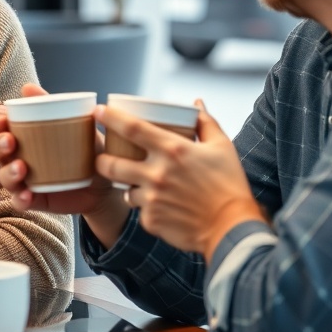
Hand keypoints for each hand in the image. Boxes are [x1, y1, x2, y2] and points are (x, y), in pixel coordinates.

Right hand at [0, 84, 130, 249]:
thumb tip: (27, 87)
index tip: (2, 120)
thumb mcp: (74, 123)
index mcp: (25, 136)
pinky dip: (21, 199)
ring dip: (7, 173)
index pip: (2, 129)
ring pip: (4, 178)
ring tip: (21, 169)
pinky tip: (27, 195)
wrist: (107, 179)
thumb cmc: (87, 146)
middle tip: (9, 142)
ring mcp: (26, 180)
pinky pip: (21, 201)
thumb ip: (51, 105)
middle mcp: (20, 157)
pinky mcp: (35, 199)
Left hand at [95, 100, 267, 260]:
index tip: (99, 110)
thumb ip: (206, 122)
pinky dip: (147, 207)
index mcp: (172, 150)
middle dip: (101, 159)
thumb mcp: (221, 147)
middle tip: (103, 157)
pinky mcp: (151, 220)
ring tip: (142, 185)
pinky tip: (163, 206)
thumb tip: (196, 103)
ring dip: (130, 186)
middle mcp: (157, 173)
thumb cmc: (229, 184)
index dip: (111, 117)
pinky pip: (140, 211)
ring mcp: (151, 199)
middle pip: (110, 163)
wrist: (232, 228)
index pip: (132, 128)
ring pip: (125, 190)